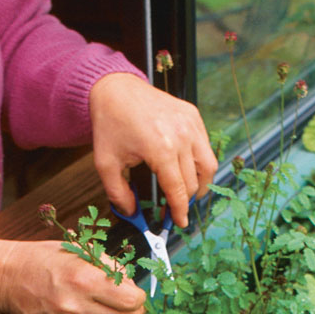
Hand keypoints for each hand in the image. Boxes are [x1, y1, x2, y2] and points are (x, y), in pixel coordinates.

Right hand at [0, 238, 144, 313]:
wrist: (7, 277)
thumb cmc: (43, 260)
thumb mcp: (78, 251)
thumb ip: (109, 267)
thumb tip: (131, 285)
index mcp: (83, 278)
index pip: (131, 300)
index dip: (138, 297)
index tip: (135, 294)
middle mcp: (74, 306)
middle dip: (132, 313)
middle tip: (128, 306)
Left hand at [89, 73, 217, 227]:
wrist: (116, 89)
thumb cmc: (111, 124)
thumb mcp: (106, 164)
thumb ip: (118, 195)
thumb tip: (132, 215)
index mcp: (161, 149)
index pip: (178, 191)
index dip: (179, 212)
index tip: (179, 223)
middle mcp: (181, 136)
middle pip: (193, 183)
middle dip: (184, 201)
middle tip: (173, 209)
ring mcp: (191, 124)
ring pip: (208, 167)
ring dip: (200, 185)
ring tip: (186, 192)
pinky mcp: (193, 116)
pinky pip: (205, 148)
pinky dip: (199, 163)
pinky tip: (185, 168)